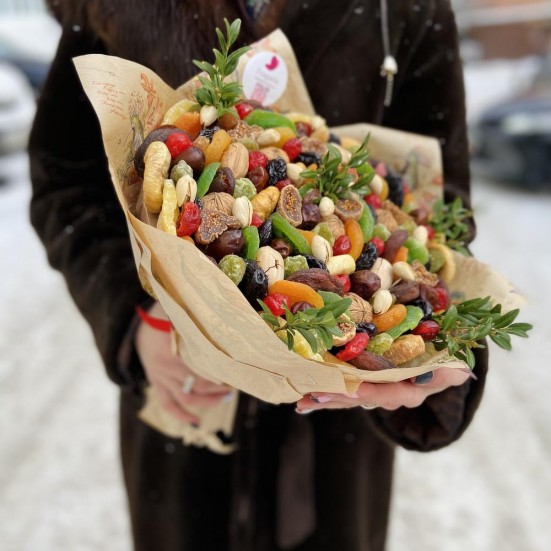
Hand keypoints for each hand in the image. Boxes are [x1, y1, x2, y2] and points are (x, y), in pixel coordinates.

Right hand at [135, 302, 230, 424]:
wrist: (132, 326)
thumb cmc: (158, 314)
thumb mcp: (173, 311)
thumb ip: (192, 315)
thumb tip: (216, 314)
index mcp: (171, 350)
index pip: (201, 368)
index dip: (220, 373)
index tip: (236, 371)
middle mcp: (166, 368)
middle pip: (198, 385)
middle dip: (219, 387)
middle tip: (237, 384)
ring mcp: (160, 379)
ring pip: (187, 398)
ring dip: (209, 401)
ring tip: (227, 397)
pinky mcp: (156, 384)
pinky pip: (168, 405)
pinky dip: (181, 416)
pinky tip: (196, 423)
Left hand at [295, 368, 469, 412]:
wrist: (437, 363)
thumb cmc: (444, 360)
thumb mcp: (452, 366)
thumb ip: (451, 371)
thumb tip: (457, 373)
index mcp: (410, 391)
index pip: (389, 394)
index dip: (372, 393)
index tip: (353, 390)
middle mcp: (390, 395)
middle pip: (361, 399)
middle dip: (338, 397)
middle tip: (314, 396)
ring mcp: (375, 392)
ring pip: (348, 397)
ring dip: (325, 398)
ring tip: (302, 401)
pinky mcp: (364, 386)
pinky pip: (344, 392)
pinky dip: (326, 394)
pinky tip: (304, 399)